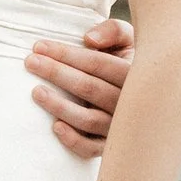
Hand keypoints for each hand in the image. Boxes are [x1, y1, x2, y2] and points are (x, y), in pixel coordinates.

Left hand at [25, 17, 133, 157]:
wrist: (150, 96)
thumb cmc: (128, 62)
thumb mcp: (129, 40)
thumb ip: (114, 31)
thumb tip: (89, 40)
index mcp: (135, 74)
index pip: (97, 64)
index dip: (67, 54)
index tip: (39, 46)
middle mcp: (130, 103)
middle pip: (90, 89)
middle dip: (57, 73)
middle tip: (30, 62)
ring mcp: (121, 127)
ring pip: (89, 120)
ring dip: (60, 106)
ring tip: (36, 92)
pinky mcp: (110, 145)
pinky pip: (91, 149)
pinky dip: (74, 140)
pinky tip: (55, 127)